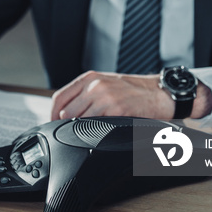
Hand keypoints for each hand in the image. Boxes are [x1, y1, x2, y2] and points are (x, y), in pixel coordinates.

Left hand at [51, 71, 211, 119]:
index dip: (51, 113)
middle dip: (65, 124)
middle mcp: (95, 85)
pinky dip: (93, 132)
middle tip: (70, 133)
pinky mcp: (117, 109)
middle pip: (65, 111)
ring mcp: (105, 96)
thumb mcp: (105, 84)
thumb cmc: (133, 90)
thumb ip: (85, 94)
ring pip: (77, 119)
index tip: (52, 124)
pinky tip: (100, 132)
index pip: (59, 96)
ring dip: (79, 130)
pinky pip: (95, 125)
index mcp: (89, 78)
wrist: (159, 92)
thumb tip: (64, 111)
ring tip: (87, 133)